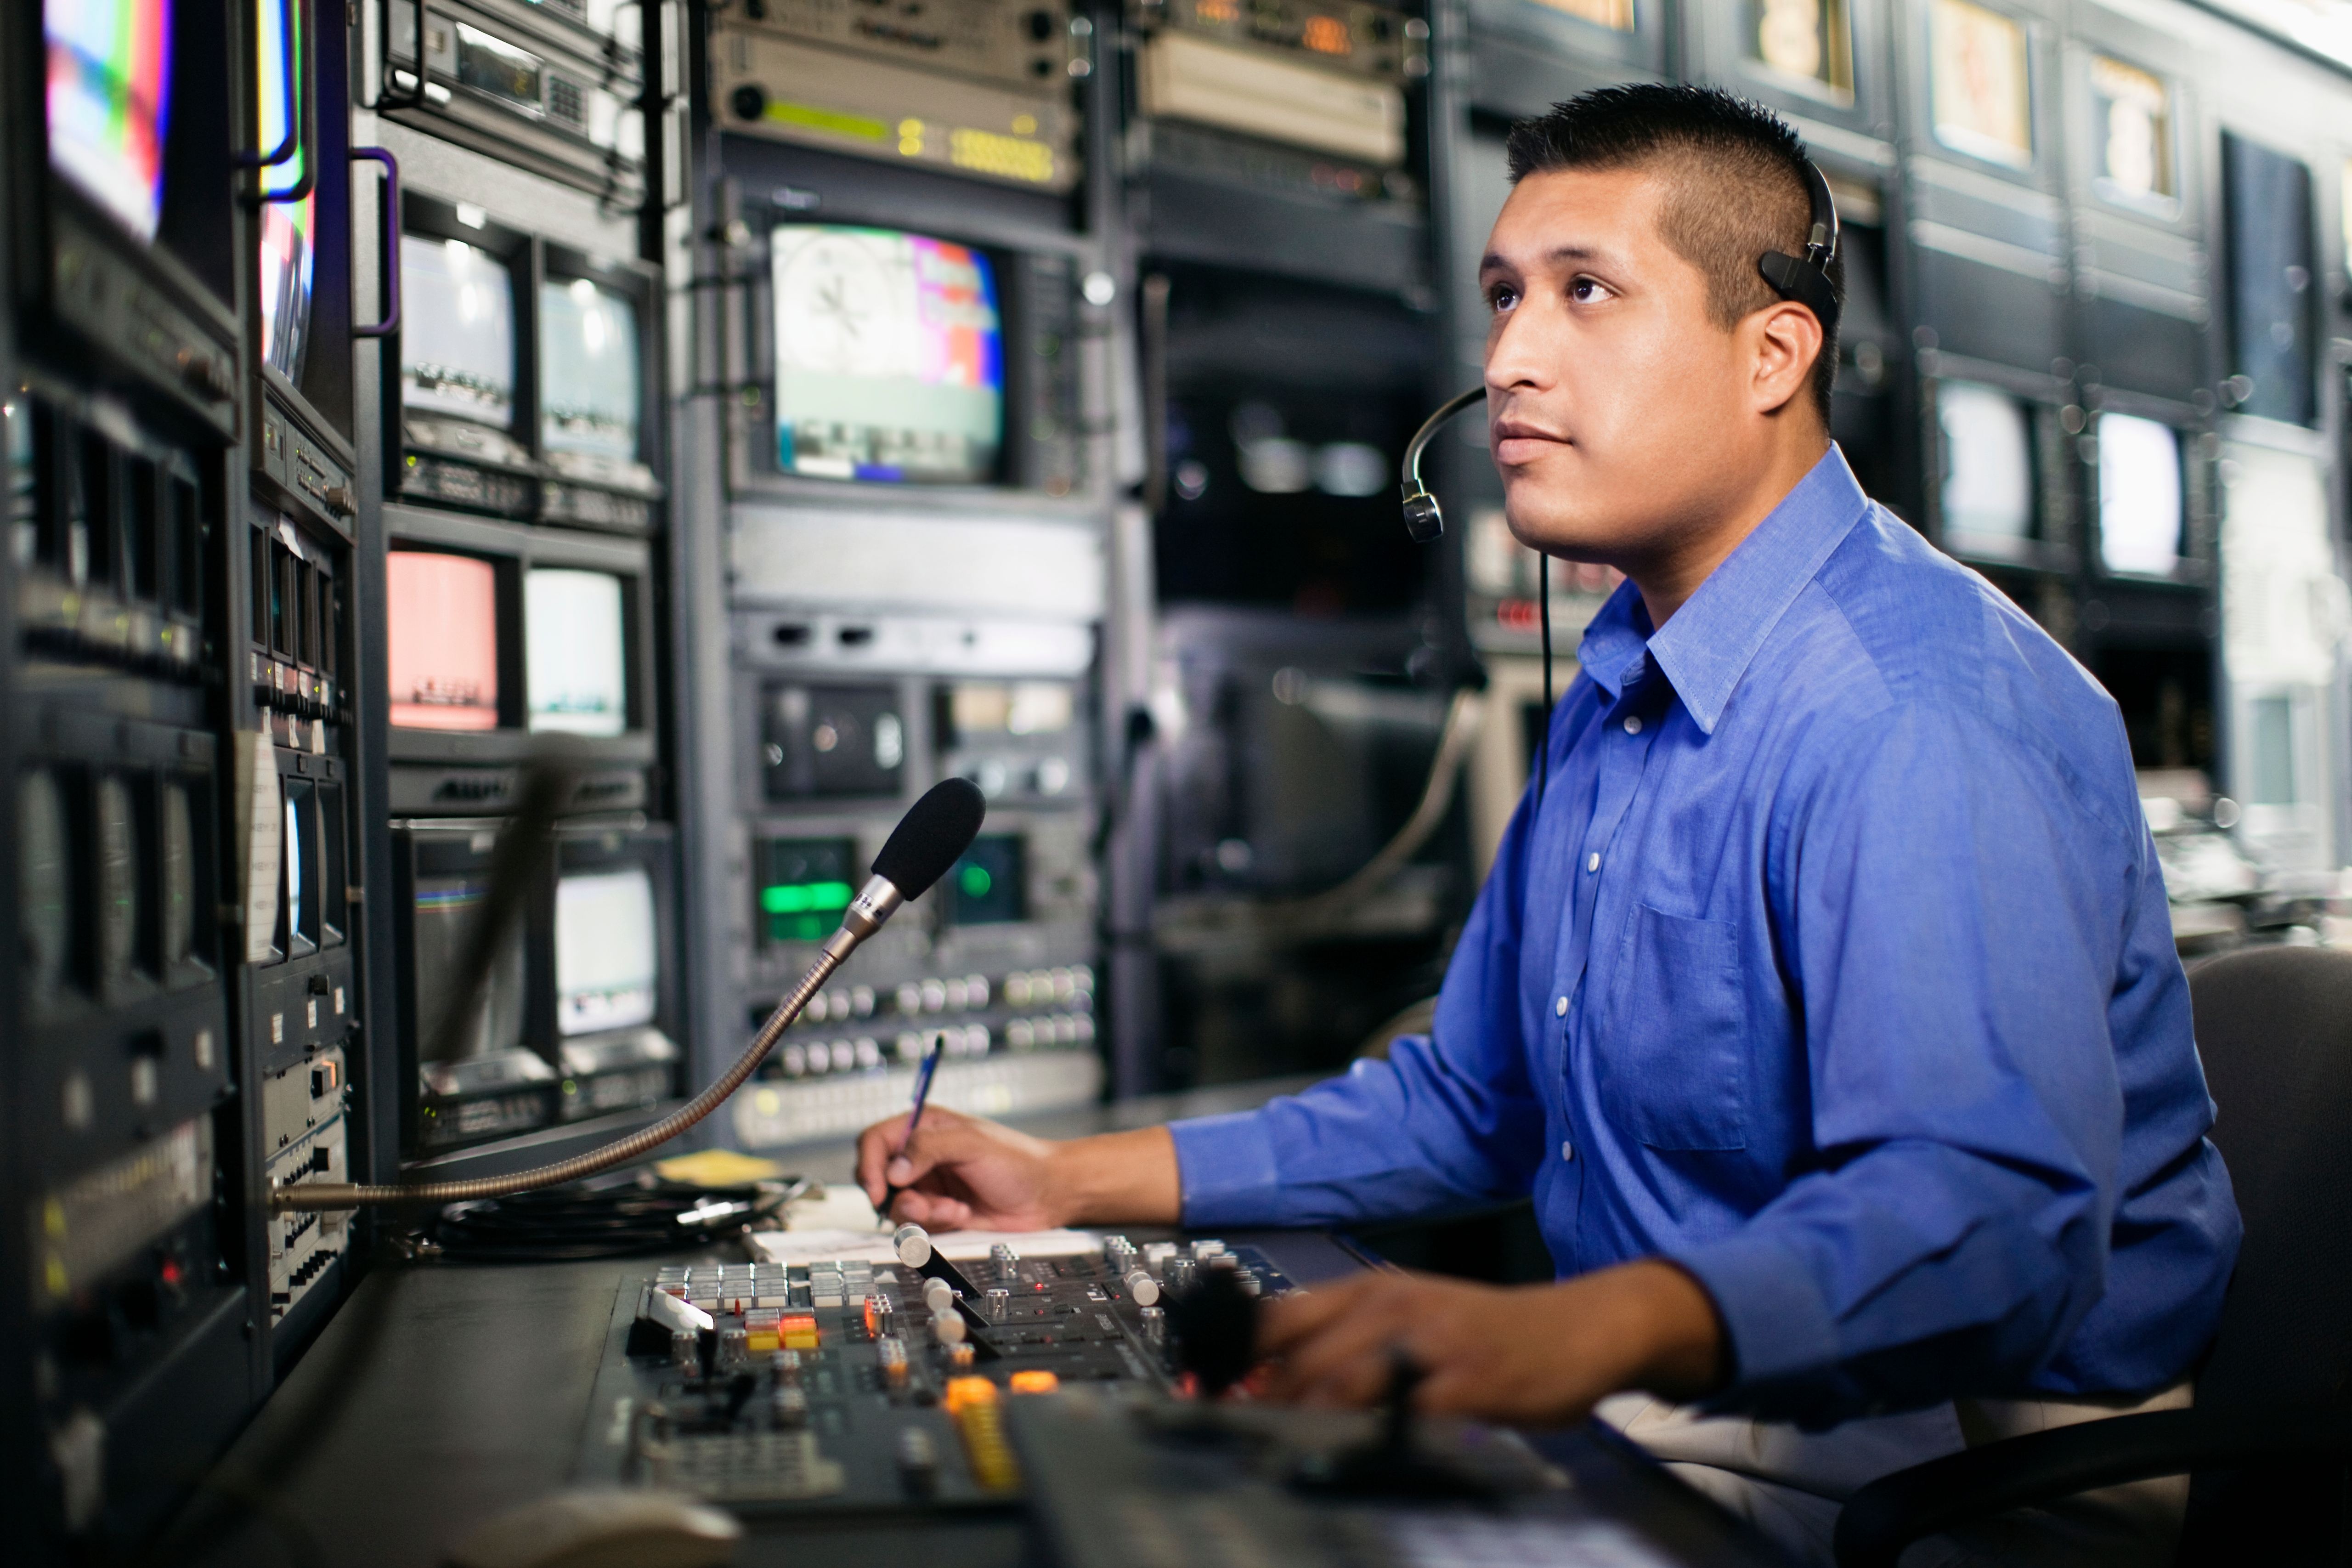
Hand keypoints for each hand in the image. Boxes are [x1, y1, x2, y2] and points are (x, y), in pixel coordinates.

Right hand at [855, 1107, 1063, 1229]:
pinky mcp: (939, 1214)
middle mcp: (921, 1157)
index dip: (869, 1165)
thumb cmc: (1018, 1160)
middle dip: (898, 1197)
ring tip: (952, 1210)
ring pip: (897, 1207)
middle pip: (879, 1179)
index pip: (876, 1141)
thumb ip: (928, 1148)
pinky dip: (936, 1224)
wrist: (1047, 1195)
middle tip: (924, 1205)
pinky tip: (962, 1215)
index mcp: (925, 1127)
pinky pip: (917, 1225)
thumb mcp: (972, 1144)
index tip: (879, 1189)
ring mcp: (929, 1187)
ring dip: (922, 1213)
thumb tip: (893, 1169)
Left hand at [1257, 1260, 1725, 1425]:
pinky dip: (1373, 1437)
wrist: (1579, 1326)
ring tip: (1281, 1456)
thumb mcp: (1410, 1318)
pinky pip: (1407, 1413)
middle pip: (1299, 1359)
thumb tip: (1275, 1383)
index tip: (1205, 1398)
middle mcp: (1392, 1307)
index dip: (1233, 1362)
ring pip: (1341, 1383)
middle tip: (1240, 1444)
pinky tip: (1355, 1457)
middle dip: (1262, 1407)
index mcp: (1371, 1290)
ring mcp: (1430, 1342)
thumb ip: (1348, 1343)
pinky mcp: (1467, 1381)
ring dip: (1304, 1423)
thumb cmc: (1488, 1332)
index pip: (1278, 1318)